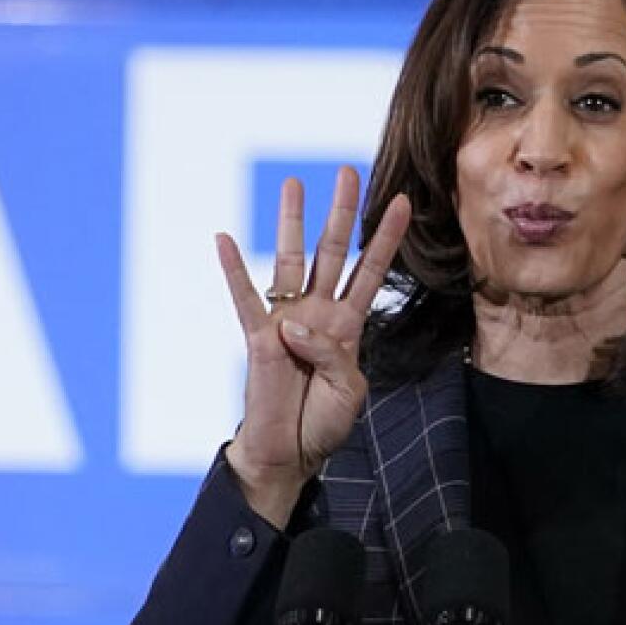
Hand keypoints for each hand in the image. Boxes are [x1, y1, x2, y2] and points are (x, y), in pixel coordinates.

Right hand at [218, 166, 410, 525]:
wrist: (290, 453)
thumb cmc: (322, 423)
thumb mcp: (348, 389)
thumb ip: (331, 353)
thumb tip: (294, 324)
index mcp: (347, 326)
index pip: (371, 271)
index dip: (386, 237)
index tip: (402, 199)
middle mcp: (318, 314)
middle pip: (332, 252)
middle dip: (341, 213)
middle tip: (348, 171)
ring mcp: (286, 322)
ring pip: (290, 262)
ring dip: (291, 223)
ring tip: (293, 184)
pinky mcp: (257, 339)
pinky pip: (244, 299)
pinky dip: (232, 270)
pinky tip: (223, 239)